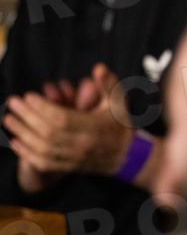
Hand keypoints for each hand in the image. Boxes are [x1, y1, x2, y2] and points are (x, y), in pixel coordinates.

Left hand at [4, 64, 132, 180]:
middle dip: (27, 117)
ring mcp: (74, 158)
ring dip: (22, 133)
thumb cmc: (120, 123)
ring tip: (9, 118)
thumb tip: (98, 68)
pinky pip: (42, 162)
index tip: (28, 96)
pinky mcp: (67, 167)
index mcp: (95, 128)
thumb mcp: (119, 100)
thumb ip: (108, 83)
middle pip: (48, 132)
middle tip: (12, 103)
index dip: (42, 107)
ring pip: (41, 148)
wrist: (127, 155)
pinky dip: (26, 152)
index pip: (62, 118)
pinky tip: (15, 140)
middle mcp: (82, 145)